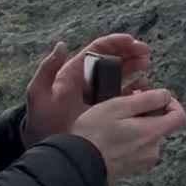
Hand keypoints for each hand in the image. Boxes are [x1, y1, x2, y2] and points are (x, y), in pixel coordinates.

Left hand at [21, 32, 154, 144]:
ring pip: (120, 75)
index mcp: (75, 71)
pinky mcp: (105, 109)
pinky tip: (144, 88)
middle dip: (130, 52)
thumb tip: (62, 45)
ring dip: (135, 67)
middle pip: (113, 59)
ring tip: (146, 66)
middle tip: (145, 52)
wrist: (45, 144)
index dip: (115, 43)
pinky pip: (123, 96)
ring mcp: (98, 94)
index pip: (97, 49)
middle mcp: (88, 80)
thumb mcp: (38, 92)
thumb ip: (48, 68)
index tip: (131, 41)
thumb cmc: (39, 118)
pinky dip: (135, 90)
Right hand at [69, 88, 185, 183]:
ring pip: (147, 136)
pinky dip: (128, 139)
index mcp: (152, 133)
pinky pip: (136, 148)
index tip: (156, 98)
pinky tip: (110, 137)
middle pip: (161, 125)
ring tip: (112, 122)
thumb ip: (146, 99)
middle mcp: (152, 150)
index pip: (180, 117)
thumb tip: (166, 95)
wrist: (78, 166)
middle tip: (123, 106)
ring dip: (135, 126)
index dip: (172, 103)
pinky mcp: (131, 168)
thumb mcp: (117, 106)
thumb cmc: (94, 134)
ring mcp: (142, 161)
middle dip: (146, 113)